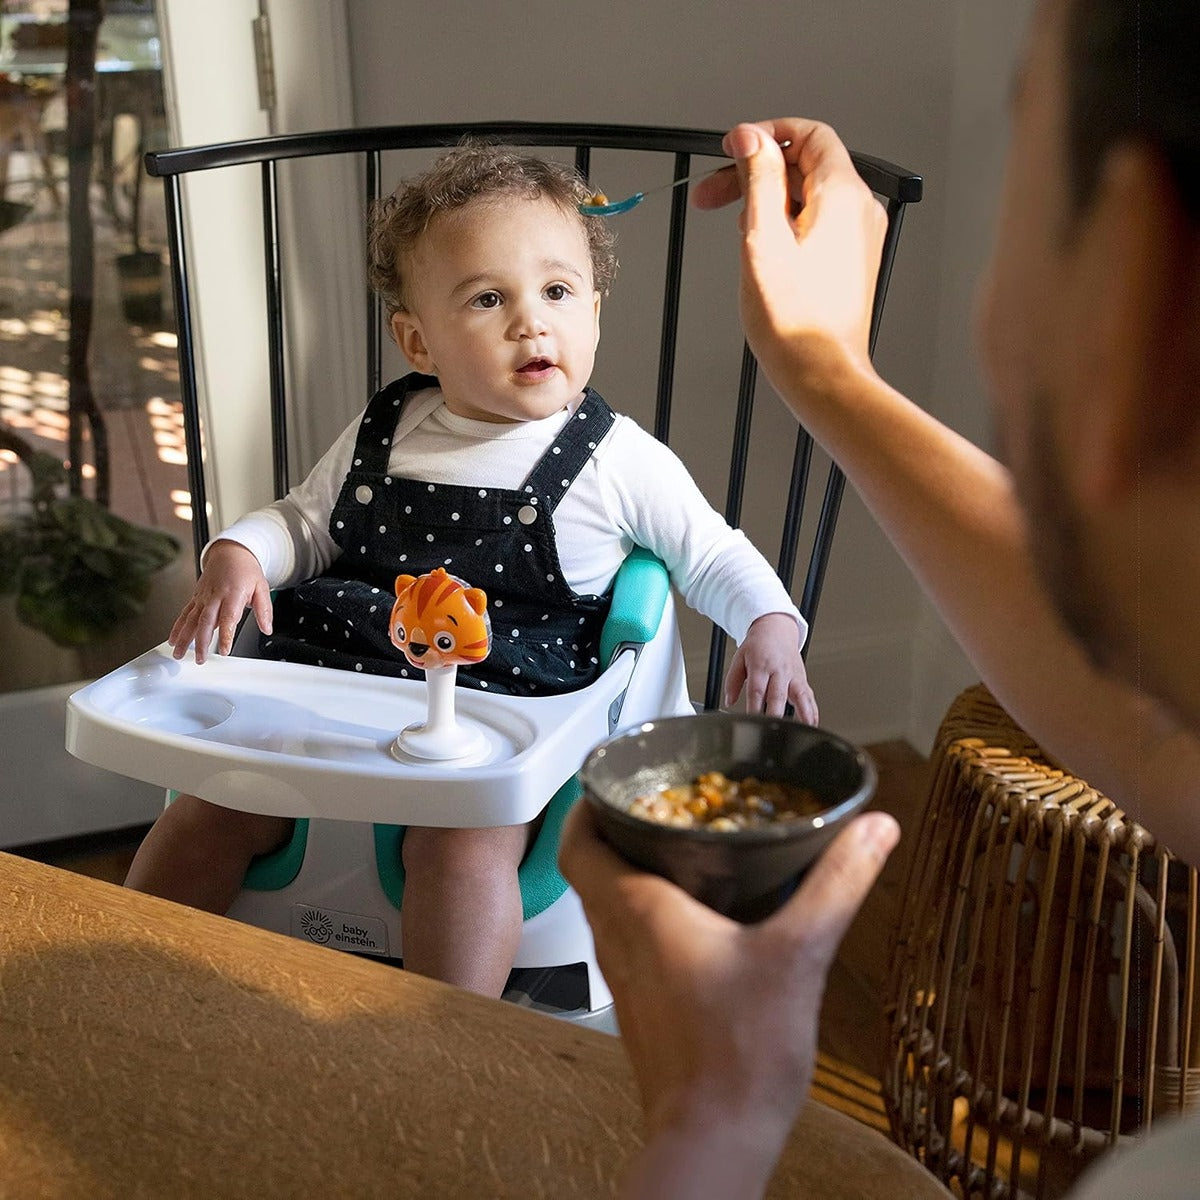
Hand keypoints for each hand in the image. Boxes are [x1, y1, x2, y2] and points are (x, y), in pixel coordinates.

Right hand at [168, 539, 272, 663]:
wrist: (229, 552)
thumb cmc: (245, 570)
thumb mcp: (262, 587)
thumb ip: (264, 610)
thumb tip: (267, 628)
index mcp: (233, 593)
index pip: (228, 618)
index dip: (225, 635)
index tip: (224, 650)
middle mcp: (215, 596)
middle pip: (206, 621)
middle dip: (201, 642)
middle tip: (200, 659)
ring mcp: (203, 597)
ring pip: (191, 619)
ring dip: (184, 638)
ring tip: (179, 653)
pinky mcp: (196, 597)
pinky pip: (185, 614)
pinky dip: (177, 627)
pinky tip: (173, 639)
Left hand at [559, 805, 899, 1194]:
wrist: (713, 1140)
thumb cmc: (739, 1055)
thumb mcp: (800, 953)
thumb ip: (837, 884)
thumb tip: (873, 829)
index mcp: (636, 910)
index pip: (579, 840)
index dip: (588, 802)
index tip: (614, 777)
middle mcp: (617, 937)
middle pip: (591, 865)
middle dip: (617, 827)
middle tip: (658, 801)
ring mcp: (624, 975)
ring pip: (606, 902)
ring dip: (630, 868)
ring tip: (680, 845)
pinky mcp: (640, 1004)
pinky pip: (627, 937)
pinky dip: (647, 910)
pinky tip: (698, 915)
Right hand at [692, 119, 886, 395]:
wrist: (821, 373)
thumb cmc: (794, 321)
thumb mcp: (762, 238)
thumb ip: (759, 179)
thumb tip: (752, 139)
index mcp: (842, 195)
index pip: (809, 135)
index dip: (766, 136)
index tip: (732, 149)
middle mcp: (858, 210)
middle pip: (804, 167)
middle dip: (755, 174)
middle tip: (711, 195)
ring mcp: (857, 237)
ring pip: (807, 196)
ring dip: (766, 202)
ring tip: (735, 232)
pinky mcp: (849, 261)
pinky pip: (815, 224)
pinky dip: (784, 225)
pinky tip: (759, 251)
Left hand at [724, 612, 816, 722]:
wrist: (777, 629)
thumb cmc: (758, 644)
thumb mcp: (739, 658)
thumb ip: (733, 681)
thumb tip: (729, 700)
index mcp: (761, 665)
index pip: (757, 690)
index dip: (754, 707)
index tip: (751, 721)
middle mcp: (779, 671)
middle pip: (778, 696)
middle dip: (775, 714)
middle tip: (772, 731)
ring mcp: (793, 676)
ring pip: (800, 696)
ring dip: (801, 715)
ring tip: (801, 731)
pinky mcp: (802, 680)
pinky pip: (809, 697)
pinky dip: (812, 711)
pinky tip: (812, 724)